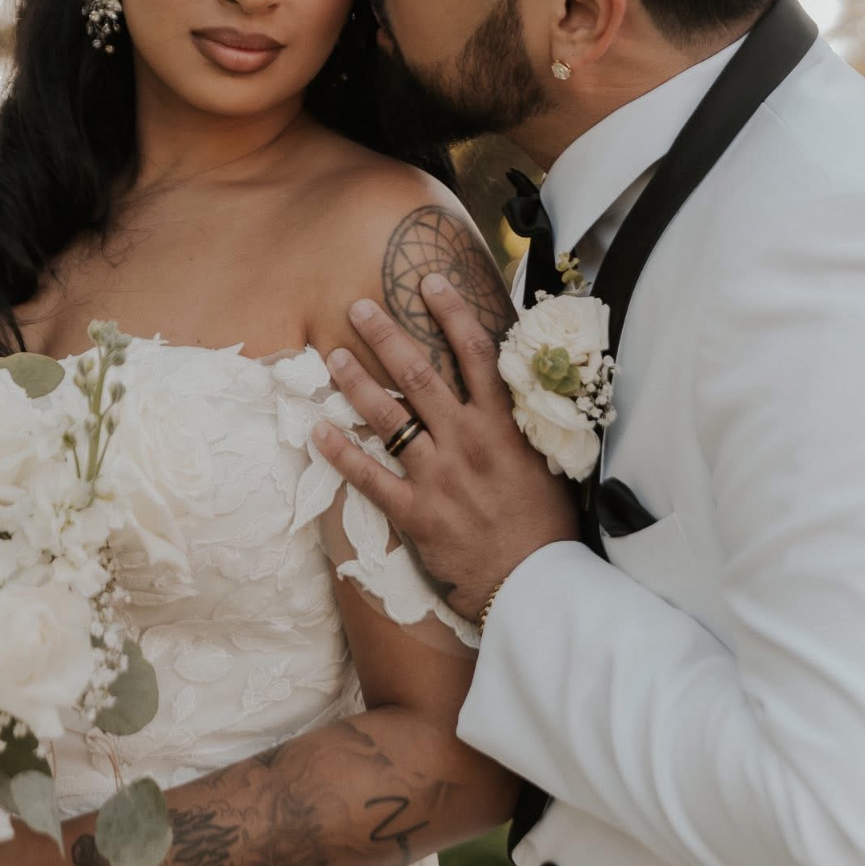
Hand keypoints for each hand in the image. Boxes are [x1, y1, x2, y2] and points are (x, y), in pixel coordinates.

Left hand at [312, 272, 580, 621]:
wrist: (533, 583)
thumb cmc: (545, 525)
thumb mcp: (547, 462)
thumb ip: (523, 423)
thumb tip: (515, 384)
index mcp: (504, 425)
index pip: (476, 353)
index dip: (451, 312)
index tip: (429, 282)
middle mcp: (467, 442)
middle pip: (420, 375)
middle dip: (386, 336)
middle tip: (358, 308)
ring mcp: (438, 476)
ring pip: (388, 418)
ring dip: (356, 383)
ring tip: (332, 357)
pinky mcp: (415, 512)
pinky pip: (369, 477)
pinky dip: (341, 454)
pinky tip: (318, 432)